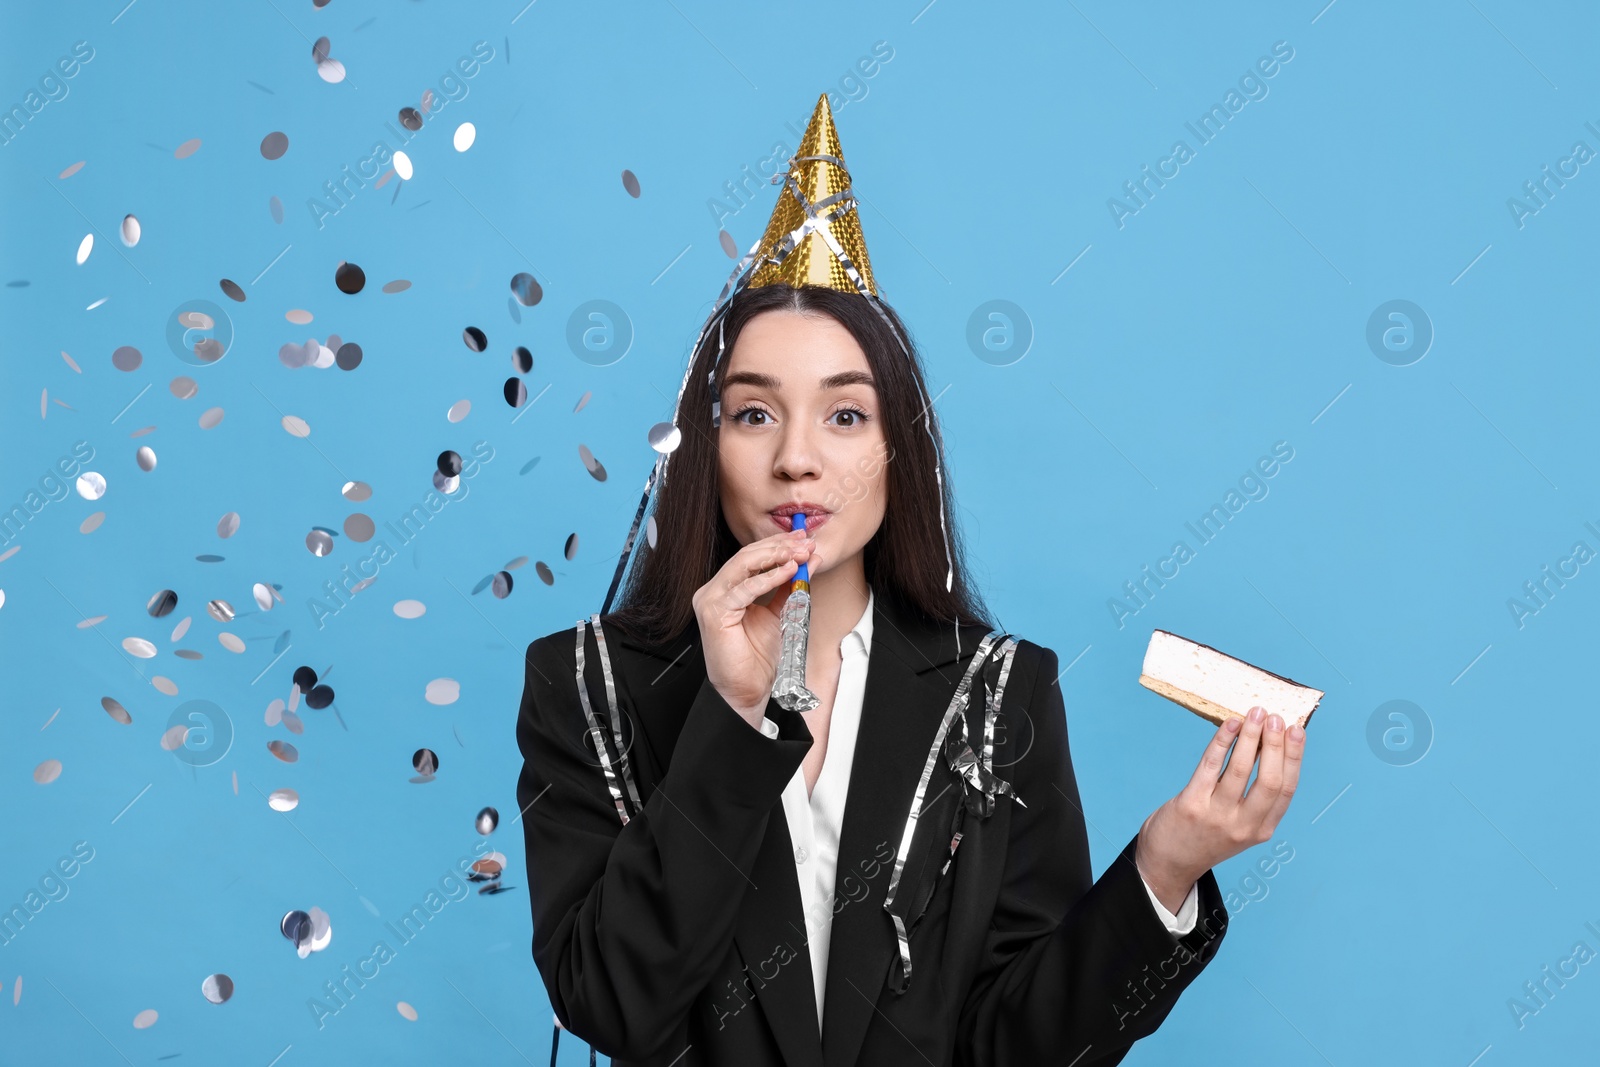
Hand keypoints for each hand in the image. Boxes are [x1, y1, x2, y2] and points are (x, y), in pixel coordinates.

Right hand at [693, 528, 820, 724]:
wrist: (748, 690)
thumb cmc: (758, 658)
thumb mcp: (780, 613)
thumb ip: (789, 587)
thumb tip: (809, 561)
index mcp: (725, 589)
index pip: (751, 557)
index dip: (777, 545)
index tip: (803, 539)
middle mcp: (713, 590)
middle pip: (747, 556)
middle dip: (779, 546)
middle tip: (804, 542)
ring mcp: (710, 600)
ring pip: (743, 565)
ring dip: (776, 557)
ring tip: (800, 554)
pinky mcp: (714, 612)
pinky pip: (744, 588)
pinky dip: (769, 578)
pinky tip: (789, 572)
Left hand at [1134, 706, 1306, 911]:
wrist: (1169, 863)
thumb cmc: (1205, 836)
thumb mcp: (1240, 826)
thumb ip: (1254, 797)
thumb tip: (1265, 746)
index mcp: (1262, 830)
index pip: (1287, 789)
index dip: (1294, 757)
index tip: (1297, 731)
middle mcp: (1244, 825)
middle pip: (1269, 779)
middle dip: (1275, 744)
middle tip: (1275, 716)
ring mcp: (1217, 816)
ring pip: (1241, 769)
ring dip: (1250, 737)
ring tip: (1254, 713)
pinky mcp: (1192, 805)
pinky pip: (1211, 766)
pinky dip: (1222, 742)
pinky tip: (1230, 725)